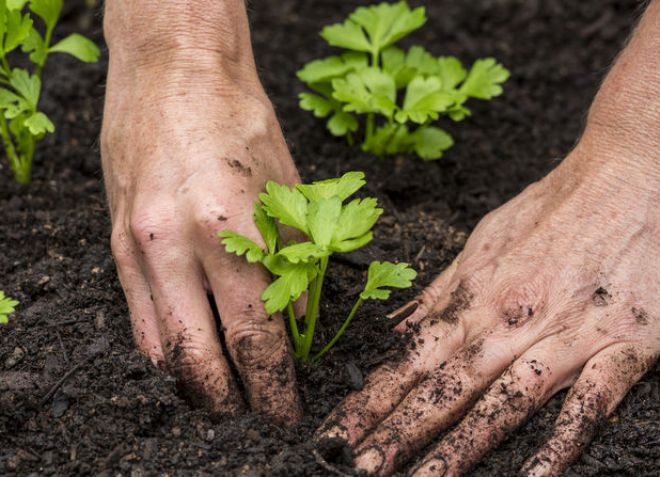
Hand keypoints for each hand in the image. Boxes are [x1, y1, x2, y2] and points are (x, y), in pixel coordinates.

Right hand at [101, 1, 301, 422]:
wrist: (172, 68)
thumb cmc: (241, 121)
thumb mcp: (288, 190)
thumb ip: (295, 265)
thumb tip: (297, 329)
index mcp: (229, 229)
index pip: (256, 338)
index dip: (273, 387)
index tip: (287, 414)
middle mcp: (173, 245)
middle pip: (202, 359)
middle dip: (232, 403)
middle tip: (256, 422)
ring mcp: (136, 246)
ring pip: (161, 350)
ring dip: (194, 386)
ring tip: (223, 400)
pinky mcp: (116, 241)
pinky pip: (137, 319)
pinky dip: (163, 353)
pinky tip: (186, 364)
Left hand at [317, 3, 659, 472]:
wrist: (630, 174)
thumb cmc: (552, 207)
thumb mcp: (483, 241)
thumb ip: (441, 292)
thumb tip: (398, 328)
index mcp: (478, 296)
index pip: (411, 358)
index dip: (371, 398)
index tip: (337, 430)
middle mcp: (512, 322)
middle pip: (444, 388)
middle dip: (396, 431)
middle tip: (355, 465)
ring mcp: (566, 337)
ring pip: (503, 403)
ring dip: (458, 447)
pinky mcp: (622, 345)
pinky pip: (589, 404)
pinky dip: (561, 443)